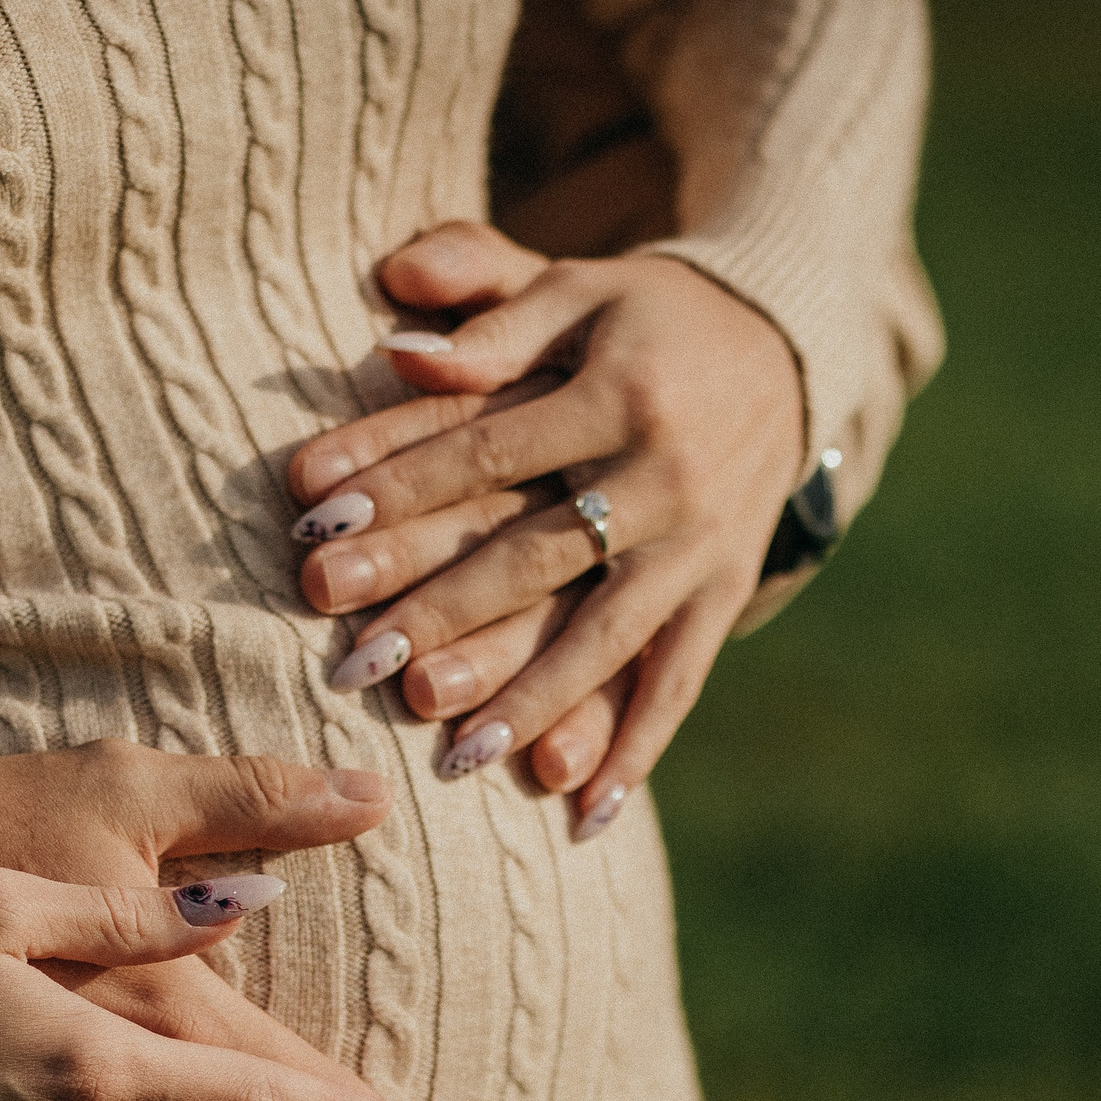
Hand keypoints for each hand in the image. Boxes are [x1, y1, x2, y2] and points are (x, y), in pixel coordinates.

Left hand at [290, 221, 802, 835]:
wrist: (785, 347)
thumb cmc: (641, 315)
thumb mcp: (573, 287)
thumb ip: (486, 309)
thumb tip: (397, 351)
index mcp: (618, 390)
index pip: (488, 449)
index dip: (399, 490)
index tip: (314, 533)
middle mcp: (667, 475)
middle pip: (539, 555)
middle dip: (444, 614)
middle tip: (358, 668)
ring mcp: (703, 544)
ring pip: (609, 634)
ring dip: (534, 699)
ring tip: (457, 757)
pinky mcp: (726, 591)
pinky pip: (681, 680)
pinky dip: (636, 749)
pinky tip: (583, 813)